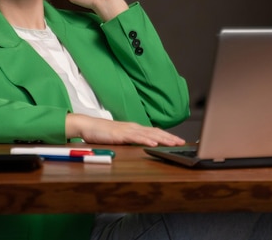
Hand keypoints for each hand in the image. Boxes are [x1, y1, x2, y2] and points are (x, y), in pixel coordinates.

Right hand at [66, 114, 185, 146]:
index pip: (155, 131)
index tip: (178, 141)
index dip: (168, 136)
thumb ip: (131, 140)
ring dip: (163, 138)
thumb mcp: (121, 137)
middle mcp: (134, 127)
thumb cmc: (103, 132)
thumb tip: (142, 145)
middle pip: (156, 132)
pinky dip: (147, 139)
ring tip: (173, 143)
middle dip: (170, 138)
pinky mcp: (121, 134)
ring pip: (149, 134)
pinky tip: (154, 143)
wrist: (88, 126)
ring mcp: (128, 130)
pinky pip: (136, 137)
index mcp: (135, 128)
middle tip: (182, 142)